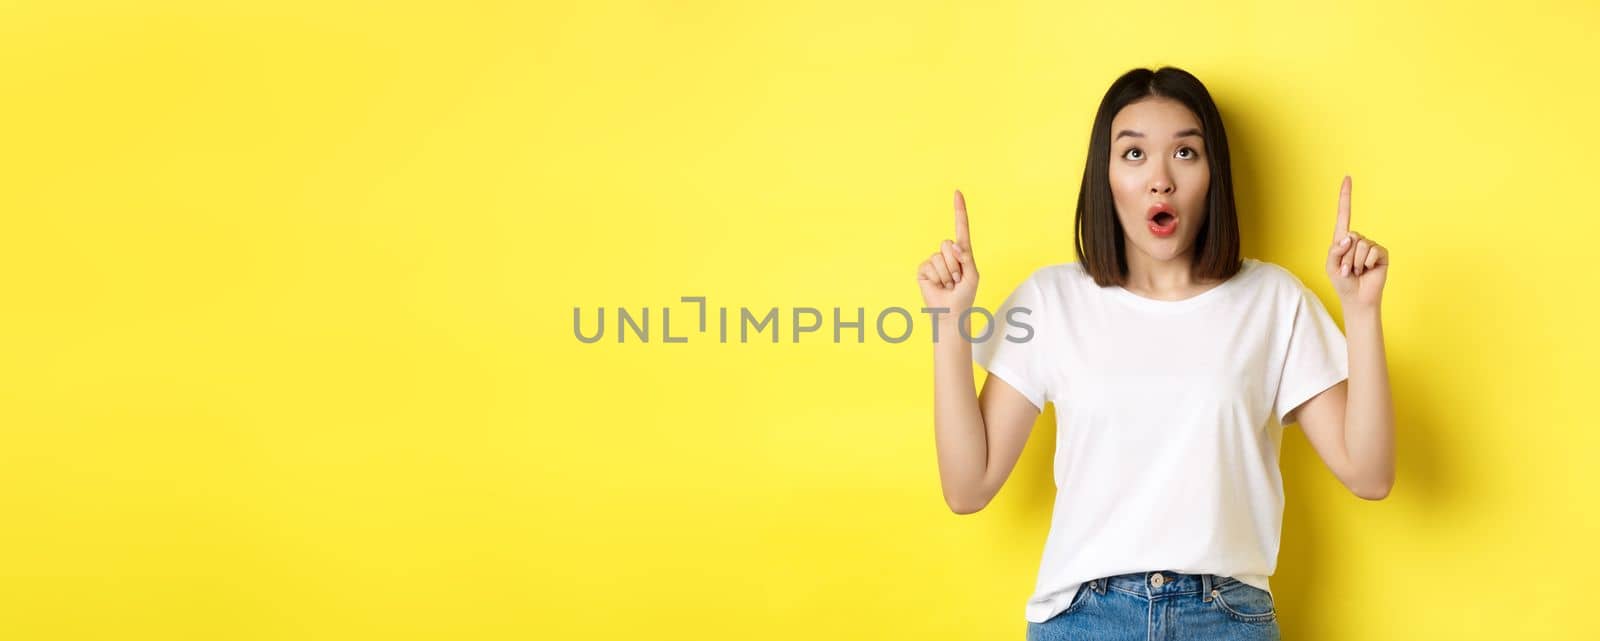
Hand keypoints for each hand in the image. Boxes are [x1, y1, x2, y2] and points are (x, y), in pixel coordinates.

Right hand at [917, 190, 979, 314]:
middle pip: (948, 244)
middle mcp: (947, 253)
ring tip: (948, 284)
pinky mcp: (923, 269)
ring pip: (939, 257)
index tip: (957, 192)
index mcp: (962, 252)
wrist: (950, 312)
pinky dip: (936, 278)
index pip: (961, 227)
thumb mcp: (973, 275)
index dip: (959, 210)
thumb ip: (966, 257)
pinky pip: (929, 266)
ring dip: (947, 274)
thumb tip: (953, 245)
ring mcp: (934, 260)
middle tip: (956, 279)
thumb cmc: (965, 294)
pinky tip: (938, 285)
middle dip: (955, 264)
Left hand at [1325, 175, 1387, 308]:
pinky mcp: (1382, 253)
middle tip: (1346, 270)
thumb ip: (1335, 250)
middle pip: (1351, 237)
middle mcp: (1358, 239)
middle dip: (1345, 257)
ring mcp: (1371, 246)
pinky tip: (1367, 271)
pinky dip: (1366, 263)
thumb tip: (1350, 237)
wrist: (1357, 298)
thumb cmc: (1342, 282)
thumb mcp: (1330, 266)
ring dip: (1354, 262)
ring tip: (1356, 272)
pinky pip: (1372, 252)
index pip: (1344, 214)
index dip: (1346, 197)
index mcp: (1343, 239)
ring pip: (1360, 245)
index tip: (1347, 178)